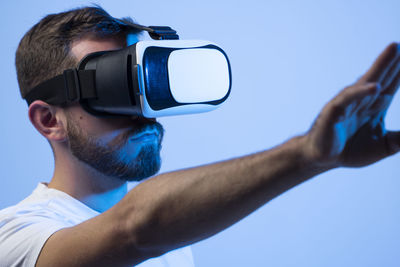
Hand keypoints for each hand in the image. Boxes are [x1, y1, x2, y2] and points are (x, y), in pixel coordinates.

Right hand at [304, 43, 399, 167]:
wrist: (322, 159)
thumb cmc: (349, 150)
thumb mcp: (384, 146)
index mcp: (374, 106)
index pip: (392, 85)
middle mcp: (361, 101)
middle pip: (382, 76)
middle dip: (394, 60)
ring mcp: (347, 104)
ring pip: (366, 81)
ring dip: (380, 65)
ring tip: (394, 50)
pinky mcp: (334, 111)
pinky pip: (348, 99)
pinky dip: (360, 92)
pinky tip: (375, 86)